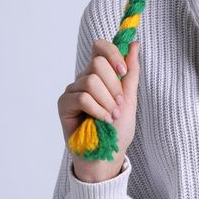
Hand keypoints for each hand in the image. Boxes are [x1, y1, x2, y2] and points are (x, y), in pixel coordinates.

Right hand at [57, 39, 139, 181]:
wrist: (107, 154)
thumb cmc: (118, 128)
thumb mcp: (130, 97)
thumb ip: (131, 72)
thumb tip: (134, 44)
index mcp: (101, 73)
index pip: (100, 47)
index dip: (112, 54)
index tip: (123, 71)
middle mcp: (85, 78)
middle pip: (97, 63)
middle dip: (113, 86)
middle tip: (118, 104)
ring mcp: (73, 90)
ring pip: (91, 81)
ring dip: (106, 101)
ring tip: (111, 116)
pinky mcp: (64, 104)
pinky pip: (82, 97)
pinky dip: (97, 109)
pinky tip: (102, 120)